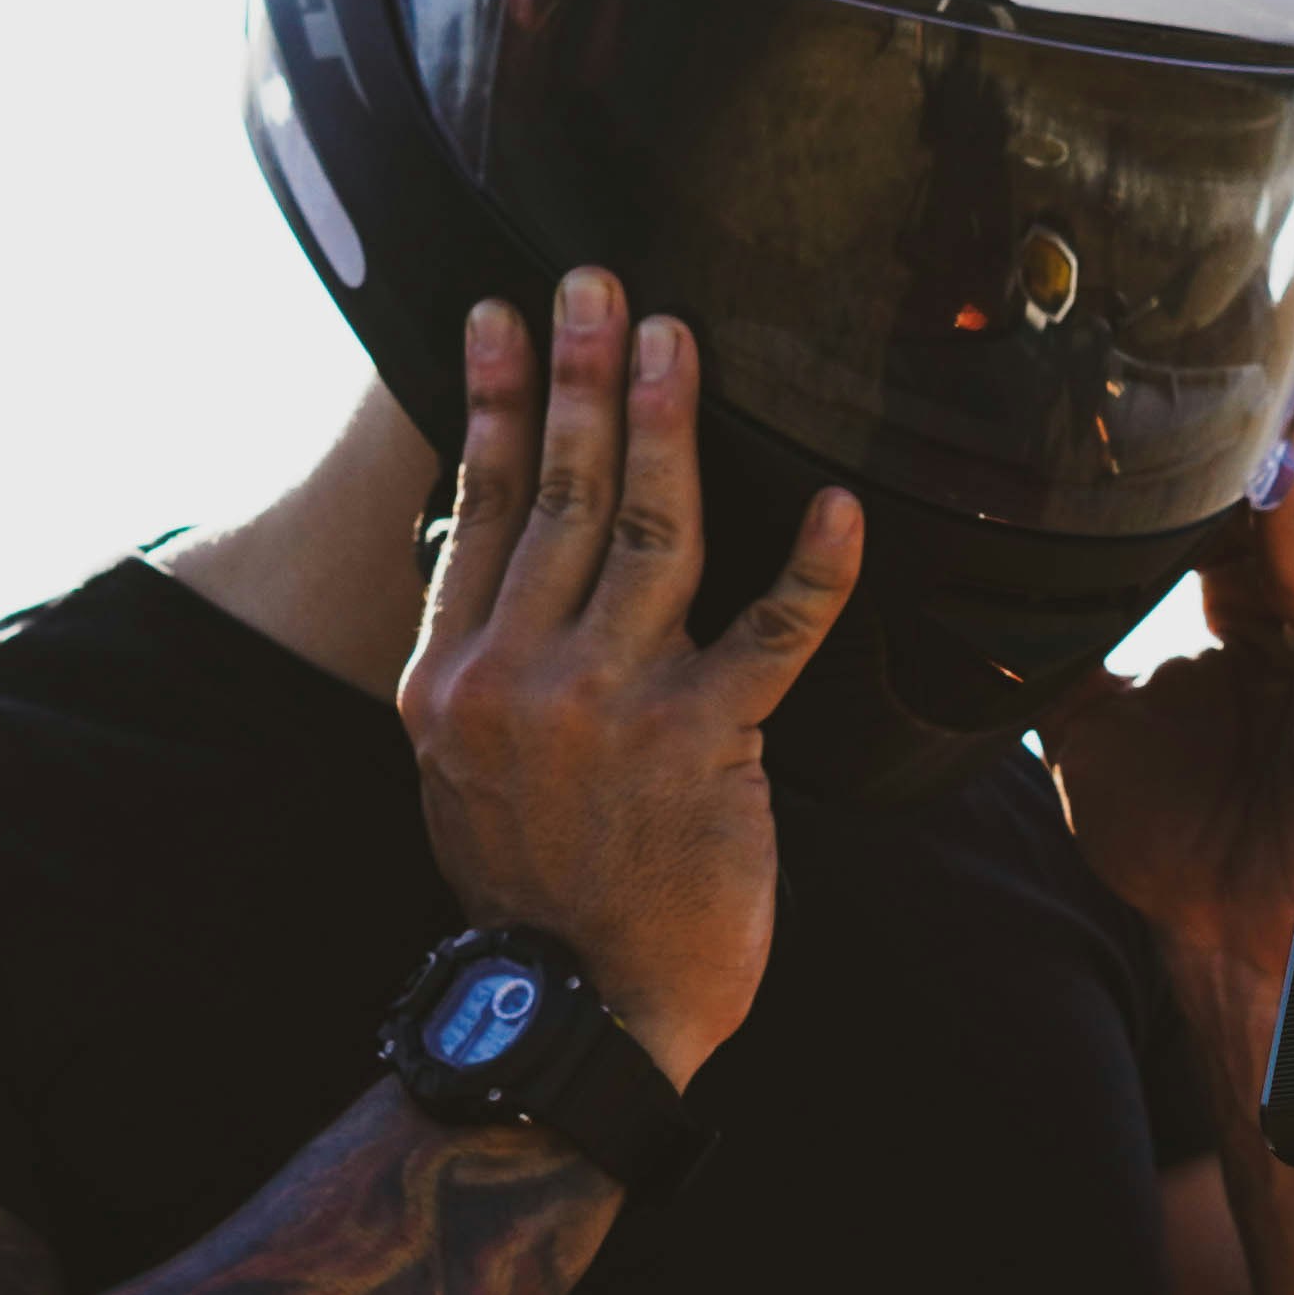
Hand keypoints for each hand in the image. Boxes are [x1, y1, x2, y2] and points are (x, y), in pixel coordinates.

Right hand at [401, 268, 861, 1089]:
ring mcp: (611, 706)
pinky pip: (772, 635)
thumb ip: (480, 663)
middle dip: (579, 375)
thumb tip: (496, 556)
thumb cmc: (533, 892)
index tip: (500, 314)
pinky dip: (813, 567)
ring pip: (647, 532)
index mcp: (453, 677)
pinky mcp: (704, 743)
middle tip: (599, 282)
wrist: (575, 1012)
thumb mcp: (458, 771)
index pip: (476, 507)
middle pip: (558, 494)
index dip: (489, 401)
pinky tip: (840, 505)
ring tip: (679, 340)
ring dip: (668, 424)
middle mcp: (519, 677)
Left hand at [1049, 328, 1293, 978]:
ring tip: (1286, 325)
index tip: (1197, 316)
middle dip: (1288, 373)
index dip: (1222, 409)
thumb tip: (984, 584)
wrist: (1235, 950)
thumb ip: (1068, 643)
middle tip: (1272, 272)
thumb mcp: (1093, 727)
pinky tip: (1269, 472)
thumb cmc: (1182, 854)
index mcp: (1265, 608)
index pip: (1245, 483)